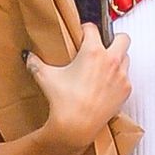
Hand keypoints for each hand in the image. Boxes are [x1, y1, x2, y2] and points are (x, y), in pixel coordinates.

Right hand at [25, 24, 132, 152]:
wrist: (76, 126)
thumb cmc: (63, 101)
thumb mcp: (45, 77)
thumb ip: (35, 62)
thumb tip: (28, 56)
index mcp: (93, 52)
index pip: (92, 28)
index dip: (85, 29)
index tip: (81, 35)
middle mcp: (111, 61)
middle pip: (122, 38)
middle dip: (113, 38)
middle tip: (101, 46)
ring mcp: (121, 76)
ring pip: (126, 57)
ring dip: (117, 58)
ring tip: (103, 65)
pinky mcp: (125, 91)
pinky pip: (126, 77)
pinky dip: (118, 77)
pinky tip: (105, 83)